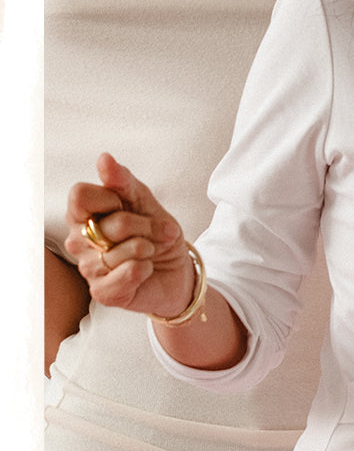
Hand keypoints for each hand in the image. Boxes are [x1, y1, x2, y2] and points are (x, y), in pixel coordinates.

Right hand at [64, 153, 194, 319]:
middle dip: (146, 226)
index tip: (127, 205)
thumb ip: (123, 181)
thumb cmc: (157, 234)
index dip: (112, 198)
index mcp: (83, 215)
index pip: (79, 195)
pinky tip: (145, 270)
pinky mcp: (101, 292)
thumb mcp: (146, 202)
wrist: (177, 270)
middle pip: (110, 224)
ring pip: (120, 251)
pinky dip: (145, 269)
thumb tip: (103, 158)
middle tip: (159, 232)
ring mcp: (88, 268)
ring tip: (151, 252)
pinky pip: (126, 274)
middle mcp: (78, 241)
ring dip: (149, 249)